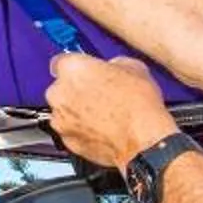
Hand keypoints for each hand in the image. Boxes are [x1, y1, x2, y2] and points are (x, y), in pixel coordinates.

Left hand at [46, 53, 176, 168]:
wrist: (143, 141)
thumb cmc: (138, 106)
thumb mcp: (133, 67)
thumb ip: (112, 64)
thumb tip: (113, 68)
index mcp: (72, 68)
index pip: (61, 61)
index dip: (76, 67)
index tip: (84, 71)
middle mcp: (59, 93)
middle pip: (61, 88)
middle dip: (76, 90)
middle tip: (100, 94)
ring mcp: (60, 119)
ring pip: (63, 111)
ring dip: (77, 111)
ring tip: (103, 114)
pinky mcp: (67, 141)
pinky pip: (70, 130)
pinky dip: (81, 130)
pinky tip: (102, 129)